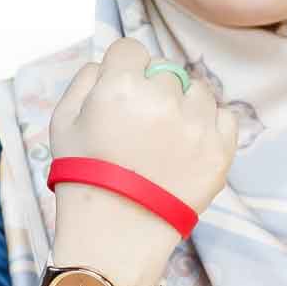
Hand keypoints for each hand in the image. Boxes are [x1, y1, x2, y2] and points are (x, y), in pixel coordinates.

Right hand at [46, 36, 238, 285]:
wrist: (115, 236)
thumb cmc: (83, 175)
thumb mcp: (62, 120)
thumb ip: (86, 78)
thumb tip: (108, 61)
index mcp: (121, 86)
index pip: (130, 49)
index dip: (122, 70)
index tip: (120, 95)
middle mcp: (163, 99)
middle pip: (164, 72)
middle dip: (152, 91)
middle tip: (140, 127)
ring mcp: (196, 125)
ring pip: (197, 92)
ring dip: (183, 107)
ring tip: (164, 141)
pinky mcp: (220, 151)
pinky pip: (223, 117)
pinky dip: (209, 126)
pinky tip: (187, 147)